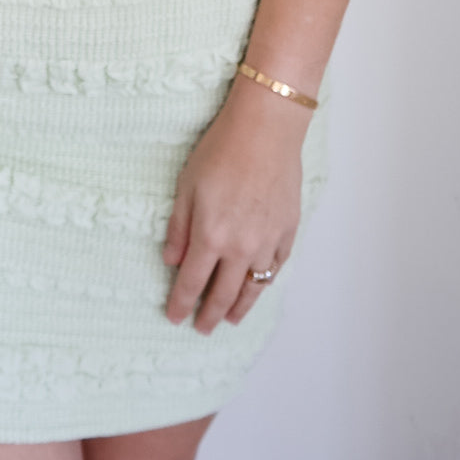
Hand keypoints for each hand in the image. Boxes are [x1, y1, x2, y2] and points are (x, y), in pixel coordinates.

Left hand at [160, 77, 307, 332]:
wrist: (266, 130)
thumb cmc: (221, 151)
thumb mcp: (186, 186)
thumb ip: (179, 228)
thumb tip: (171, 261)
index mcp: (211, 236)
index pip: (192, 282)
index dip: (181, 303)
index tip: (175, 317)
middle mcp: (240, 248)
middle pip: (223, 294)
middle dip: (209, 314)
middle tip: (202, 328)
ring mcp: (267, 243)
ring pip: (253, 288)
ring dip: (239, 307)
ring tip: (230, 319)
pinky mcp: (288, 233)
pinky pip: (274, 268)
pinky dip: (264, 282)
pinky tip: (257, 287)